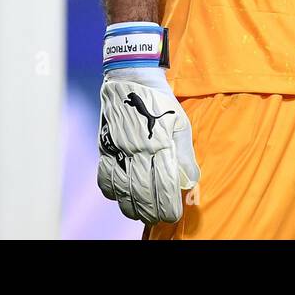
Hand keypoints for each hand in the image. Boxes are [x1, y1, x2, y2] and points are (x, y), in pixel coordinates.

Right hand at [96, 25, 199, 223]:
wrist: (131, 76)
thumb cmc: (160, 101)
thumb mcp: (180, 123)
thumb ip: (185, 155)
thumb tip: (191, 181)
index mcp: (158, 143)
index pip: (164, 186)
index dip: (169, 205)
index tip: (174, 214)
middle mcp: (136, 149)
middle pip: (142, 193)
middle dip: (152, 212)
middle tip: (160, 217)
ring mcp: (117, 149)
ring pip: (121, 190)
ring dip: (132, 207)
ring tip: (142, 213)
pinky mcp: (104, 146)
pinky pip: (104, 177)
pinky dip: (112, 192)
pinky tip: (120, 196)